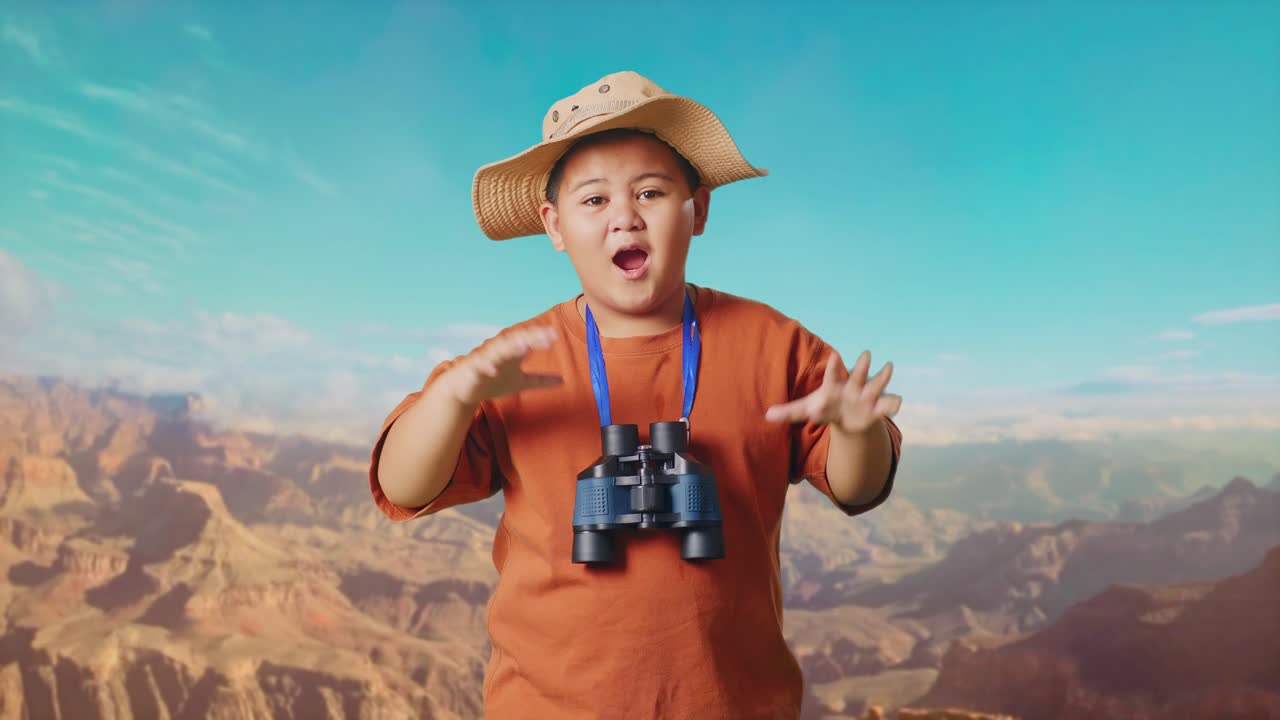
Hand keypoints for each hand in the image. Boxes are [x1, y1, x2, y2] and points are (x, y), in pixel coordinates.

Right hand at [445, 326, 562, 405]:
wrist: (464, 390)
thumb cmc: (493, 381)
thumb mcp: (520, 382)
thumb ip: (540, 380)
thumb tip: (563, 381)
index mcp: (512, 353)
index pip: (528, 341)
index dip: (540, 337)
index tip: (555, 335)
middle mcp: (500, 352)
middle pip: (516, 341)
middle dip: (530, 338)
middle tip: (546, 337)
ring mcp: (486, 360)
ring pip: (498, 351)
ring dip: (509, 348)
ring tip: (523, 347)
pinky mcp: (472, 371)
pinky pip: (479, 368)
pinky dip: (485, 367)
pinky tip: (492, 370)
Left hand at [765, 350, 901, 433]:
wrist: (846, 416)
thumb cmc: (824, 407)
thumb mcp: (806, 409)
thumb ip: (788, 412)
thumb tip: (767, 415)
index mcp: (834, 385)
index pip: (833, 374)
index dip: (834, 367)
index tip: (835, 356)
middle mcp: (852, 387)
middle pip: (858, 373)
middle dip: (862, 365)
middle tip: (865, 354)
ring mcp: (866, 396)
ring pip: (877, 384)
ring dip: (883, 376)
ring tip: (889, 366)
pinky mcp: (877, 409)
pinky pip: (889, 405)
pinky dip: (893, 404)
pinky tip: (895, 405)